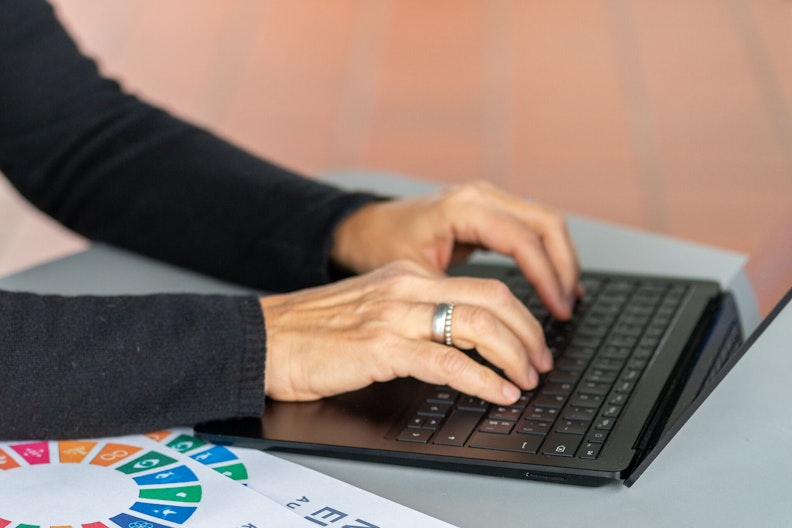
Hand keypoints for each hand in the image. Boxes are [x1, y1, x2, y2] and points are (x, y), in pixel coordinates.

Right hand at [260, 260, 552, 404]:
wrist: (263, 338)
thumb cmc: (313, 332)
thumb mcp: (372, 309)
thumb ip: (415, 316)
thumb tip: (462, 342)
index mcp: (408, 276)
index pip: (483, 287)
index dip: (519, 317)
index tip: (531, 342)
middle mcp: (406, 288)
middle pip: (492, 299)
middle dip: (529, 334)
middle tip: (540, 362)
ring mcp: (394, 315)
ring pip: (477, 326)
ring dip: (513, 355)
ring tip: (526, 379)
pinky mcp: (380, 347)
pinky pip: (447, 362)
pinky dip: (482, 380)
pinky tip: (498, 393)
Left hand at [330, 181, 581, 319]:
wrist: (364, 227)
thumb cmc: (380, 245)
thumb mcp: (413, 275)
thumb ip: (452, 297)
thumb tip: (486, 330)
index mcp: (464, 207)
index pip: (523, 239)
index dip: (546, 277)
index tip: (557, 309)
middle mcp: (480, 195)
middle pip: (546, 223)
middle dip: (563, 267)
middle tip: (566, 308)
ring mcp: (486, 199)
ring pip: (545, 222)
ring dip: (560, 260)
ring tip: (567, 299)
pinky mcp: (488, 210)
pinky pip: (531, 226)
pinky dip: (546, 253)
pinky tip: (553, 282)